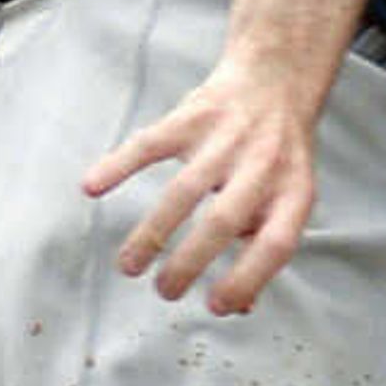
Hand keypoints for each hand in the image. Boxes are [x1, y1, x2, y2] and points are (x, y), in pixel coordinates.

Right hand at [79, 58, 320, 314]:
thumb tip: (238, 305)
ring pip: (184, 191)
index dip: (247, 278)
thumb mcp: (288, 199)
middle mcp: (263, 165)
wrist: (277, 79)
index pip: (276, 244)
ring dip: (152, 233)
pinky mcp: (192, 116)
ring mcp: (226, 138)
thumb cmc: (279, 155)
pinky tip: (92, 187)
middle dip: (189, 263)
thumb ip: (263, 248)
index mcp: (293, 192)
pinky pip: (151, 144)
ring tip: (129, 266)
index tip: (216, 305)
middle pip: (223, 221)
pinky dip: (119, 164)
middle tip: (165, 291)